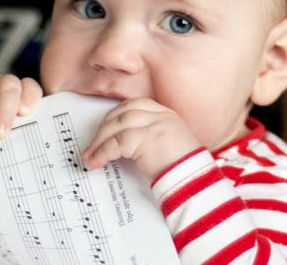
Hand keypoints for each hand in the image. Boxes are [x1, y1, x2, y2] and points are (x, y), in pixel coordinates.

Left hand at [81, 98, 200, 180]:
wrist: (196, 182)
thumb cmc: (183, 169)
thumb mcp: (167, 144)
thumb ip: (148, 135)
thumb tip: (119, 142)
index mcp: (165, 113)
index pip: (133, 106)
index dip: (114, 117)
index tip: (103, 131)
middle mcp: (161, 115)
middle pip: (122, 113)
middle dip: (103, 130)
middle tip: (92, 147)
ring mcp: (155, 124)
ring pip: (117, 125)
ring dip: (99, 142)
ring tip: (91, 157)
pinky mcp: (148, 138)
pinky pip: (117, 142)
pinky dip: (103, 151)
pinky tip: (98, 161)